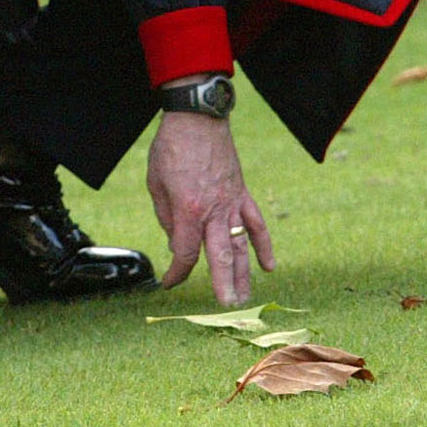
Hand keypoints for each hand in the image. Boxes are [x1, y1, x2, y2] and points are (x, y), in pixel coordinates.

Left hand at [146, 107, 273, 305]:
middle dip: (222, 284)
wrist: (197, 118)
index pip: (186, 253)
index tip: (169, 283)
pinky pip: (256, 222)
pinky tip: (269, 266)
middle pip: (220, 256)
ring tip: (245, 298)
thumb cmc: (171, 148)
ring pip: (241, 245)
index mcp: (188, 210)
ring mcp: (231, 202)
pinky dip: (264, 244)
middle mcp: (214, 211)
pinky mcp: (241, 192)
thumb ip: (167, 219)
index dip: (177, 273)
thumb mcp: (156, 185)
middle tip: (226, 308)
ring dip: (244, 273)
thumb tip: (179, 244)